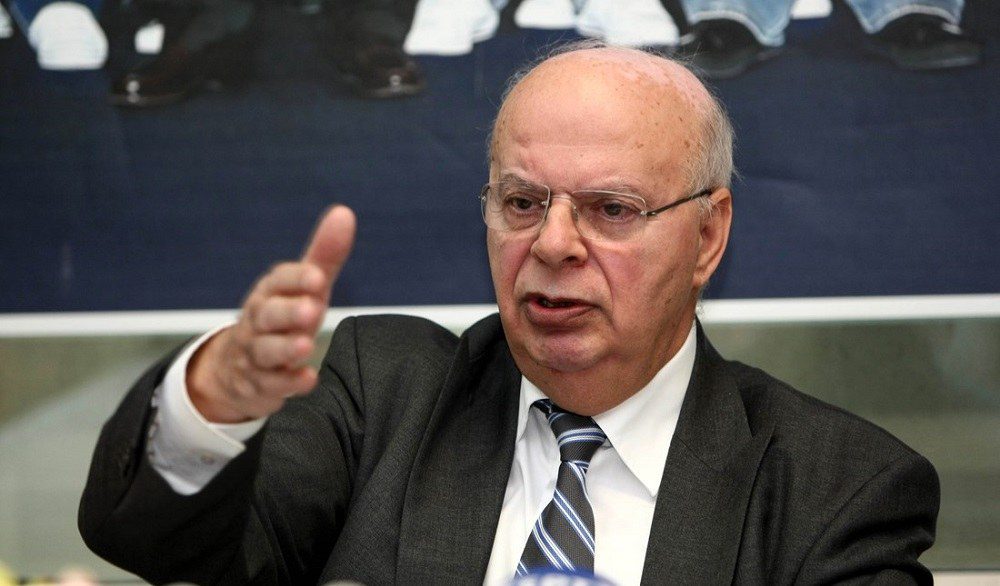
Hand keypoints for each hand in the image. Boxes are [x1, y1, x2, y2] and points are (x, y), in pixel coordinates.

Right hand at [186, 206, 356, 422]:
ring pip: (266, 350)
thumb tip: (344, 213)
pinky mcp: (259, 384)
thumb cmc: (282, 318)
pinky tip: (307, 379)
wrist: (235, 368)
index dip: (297, 278)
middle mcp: (259, 321)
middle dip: (288, 311)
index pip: (279, 280)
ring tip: (307, 344)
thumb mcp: (304, 287)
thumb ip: (325, 255)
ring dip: (286, 348)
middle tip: (312, 309)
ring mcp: (256, 353)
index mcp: (270, 292)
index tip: (318, 277)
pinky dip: (288, 383)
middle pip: (268, 314)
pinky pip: (271, 385)